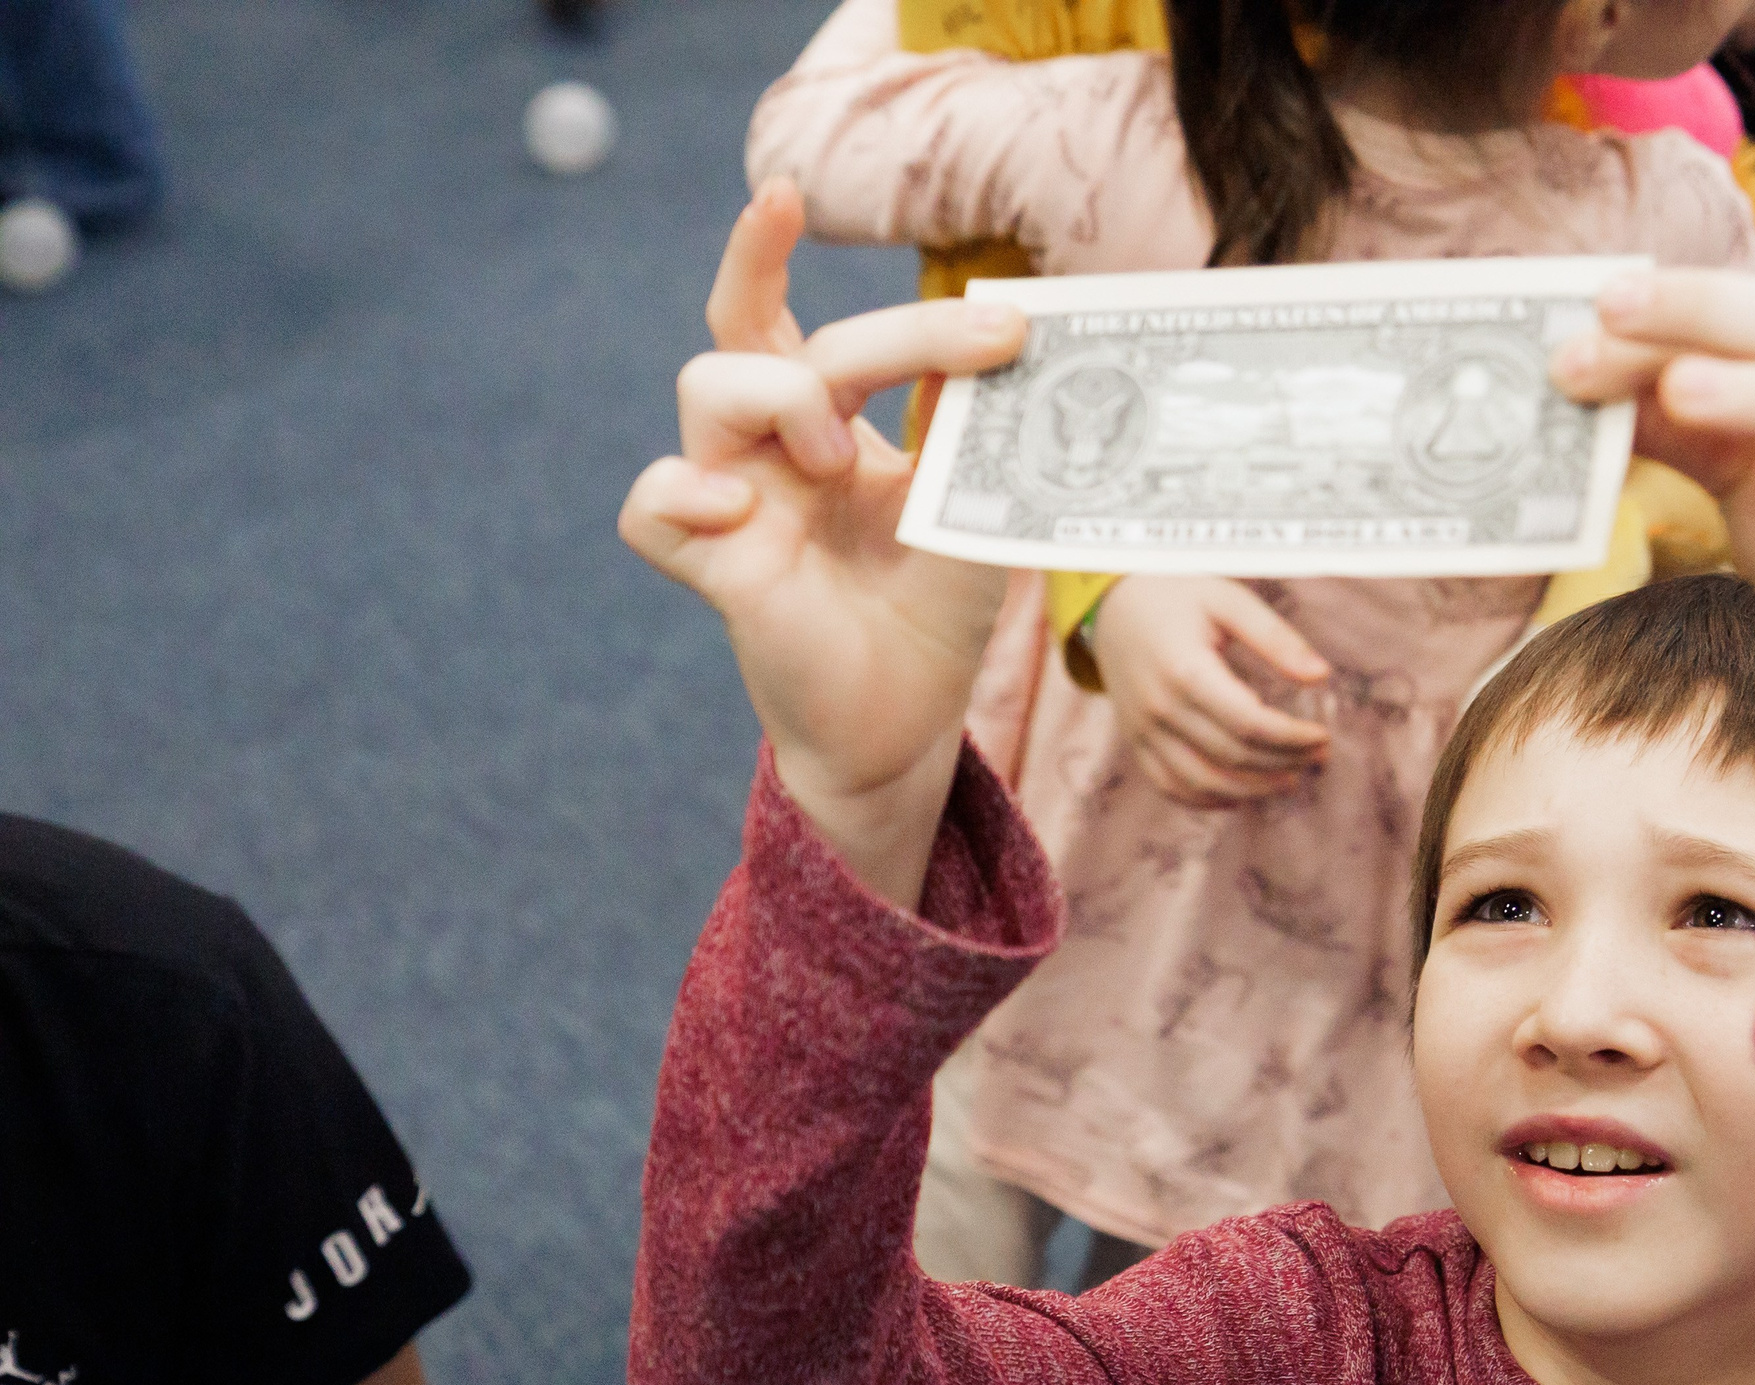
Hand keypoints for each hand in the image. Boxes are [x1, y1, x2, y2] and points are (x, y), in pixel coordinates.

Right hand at [619, 192, 1026, 906]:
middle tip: (967, 356)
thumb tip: (1000, 335)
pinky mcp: (716, 570)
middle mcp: (766, 451)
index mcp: (820, 422)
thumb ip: (973, 422)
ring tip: (845, 462)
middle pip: (754, 337)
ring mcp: (734, 504)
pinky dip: (685, 491)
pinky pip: (650, 504)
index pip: (780, 317)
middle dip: (870, 331)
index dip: (766, 250)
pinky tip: (737, 510)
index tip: (788, 188)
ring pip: (704, 387)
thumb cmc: (935, 611)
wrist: (909, 722)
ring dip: (786, 397)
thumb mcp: (974, 502)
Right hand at [1087, 577, 1332, 808]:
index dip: (1292, 737)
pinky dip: (1207, 800)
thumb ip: (1275, 637)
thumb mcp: (1228, 601)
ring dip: (1253, 790)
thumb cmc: (1178, 595)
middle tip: (1317, 755)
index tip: (1322, 735)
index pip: (1249, 723)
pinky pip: (1170, 786)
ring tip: (1289, 779)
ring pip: (1203, 782)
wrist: (1112, 604)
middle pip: (1232, 755)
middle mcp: (1160, 707)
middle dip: (1283, 762)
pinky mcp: (1135, 740)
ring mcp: (1143, 729)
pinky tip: (1240, 795)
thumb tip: (1321, 675)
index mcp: (1185, 670)